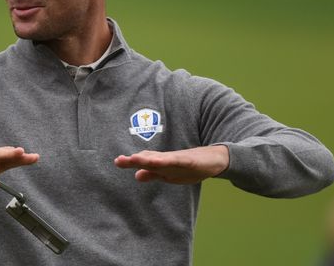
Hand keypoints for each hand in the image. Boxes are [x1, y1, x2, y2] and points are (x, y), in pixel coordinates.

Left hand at [113, 145, 228, 183]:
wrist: (215, 159)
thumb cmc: (192, 166)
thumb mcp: (170, 174)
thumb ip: (154, 174)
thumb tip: (136, 176)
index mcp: (163, 164)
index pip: (145, 162)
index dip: (131, 162)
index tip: (118, 161)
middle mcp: (168, 159)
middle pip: (149, 158)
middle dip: (136, 160)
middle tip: (120, 160)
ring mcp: (179, 159)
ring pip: (161, 159)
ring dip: (148, 159)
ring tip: (135, 159)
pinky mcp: (190, 161)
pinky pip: (178, 161)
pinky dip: (169, 161)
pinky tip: (160, 161)